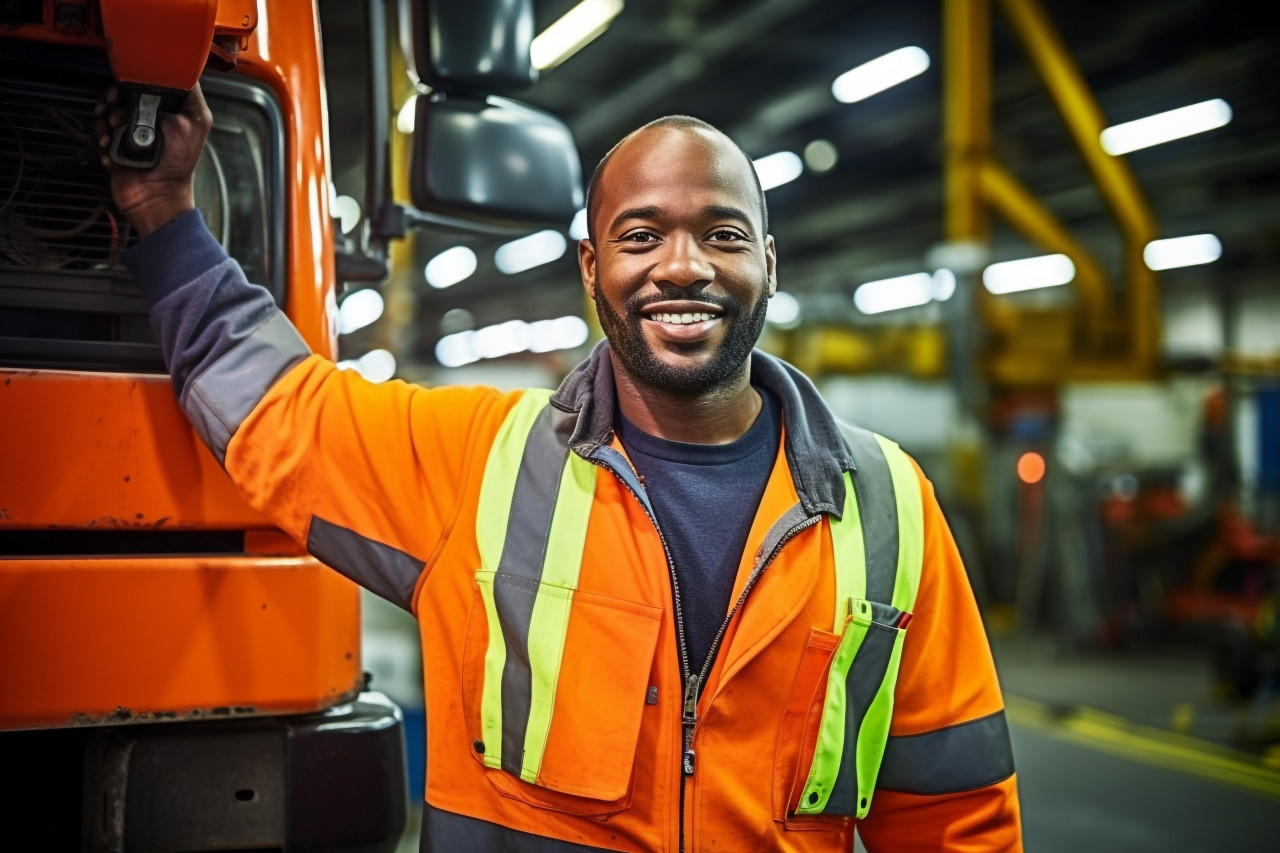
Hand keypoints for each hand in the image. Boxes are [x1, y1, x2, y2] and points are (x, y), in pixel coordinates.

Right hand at [95, 84, 212, 237]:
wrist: (155, 196)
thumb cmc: (178, 162)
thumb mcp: (194, 122)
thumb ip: (188, 93)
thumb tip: (179, 69)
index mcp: (169, 107)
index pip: (147, 79)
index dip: (134, 78)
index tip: (127, 86)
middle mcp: (149, 115)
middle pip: (121, 91)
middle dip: (113, 100)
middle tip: (114, 113)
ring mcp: (130, 129)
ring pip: (106, 108)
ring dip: (105, 121)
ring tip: (111, 136)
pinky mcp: (115, 142)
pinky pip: (99, 129)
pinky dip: (101, 137)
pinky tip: (109, 150)